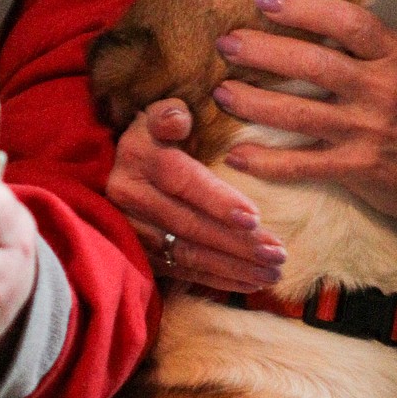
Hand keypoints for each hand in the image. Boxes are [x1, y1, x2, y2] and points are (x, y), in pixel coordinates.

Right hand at [106, 99, 287, 291]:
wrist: (119, 169)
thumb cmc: (155, 138)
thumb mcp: (156, 116)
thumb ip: (168, 114)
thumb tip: (179, 119)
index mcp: (140, 158)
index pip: (181, 181)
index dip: (217, 200)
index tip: (255, 218)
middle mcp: (132, 198)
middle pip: (189, 225)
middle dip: (237, 243)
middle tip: (278, 252)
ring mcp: (134, 231)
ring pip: (188, 255)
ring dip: (234, 267)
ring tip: (273, 272)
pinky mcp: (142, 255)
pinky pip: (183, 272)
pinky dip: (219, 280)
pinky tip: (251, 283)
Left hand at [211, 0, 396, 263]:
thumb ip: (377, 40)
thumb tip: (328, 5)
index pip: (349, 20)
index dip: (305, 7)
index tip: (266, 0)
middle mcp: (384, 90)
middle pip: (314, 63)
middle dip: (264, 51)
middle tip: (226, 43)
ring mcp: (370, 131)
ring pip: (299, 112)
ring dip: (253, 102)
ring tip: (222, 93)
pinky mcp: (359, 169)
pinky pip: (303, 164)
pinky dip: (267, 162)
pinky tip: (237, 155)